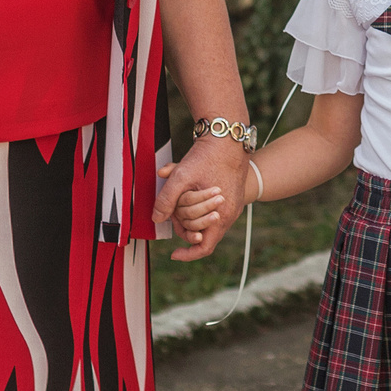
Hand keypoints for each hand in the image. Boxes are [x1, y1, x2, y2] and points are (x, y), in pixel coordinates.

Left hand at [154, 137, 246, 261]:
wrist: (230, 136)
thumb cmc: (208, 157)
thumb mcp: (182, 176)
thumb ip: (167, 199)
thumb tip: (156, 218)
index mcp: (222, 214)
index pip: (204, 247)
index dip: (188, 254)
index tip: (173, 253)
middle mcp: (230, 213)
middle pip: (205, 234)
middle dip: (186, 229)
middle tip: (173, 218)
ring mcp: (234, 205)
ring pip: (210, 222)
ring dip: (193, 217)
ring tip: (181, 204)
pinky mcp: (233, 196)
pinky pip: (215, 211)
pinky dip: (201, 208)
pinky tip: (191, 194)